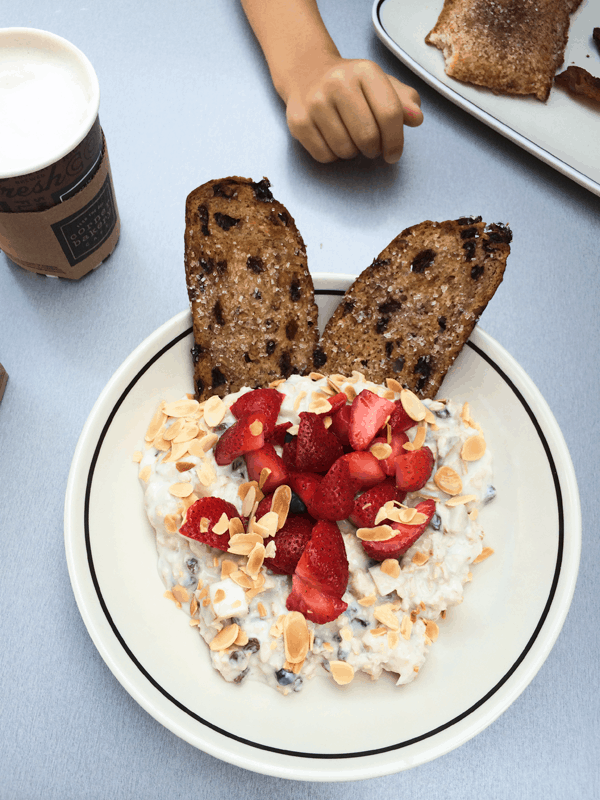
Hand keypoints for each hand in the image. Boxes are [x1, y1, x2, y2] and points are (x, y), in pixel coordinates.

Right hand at [284, 57, 422, 163]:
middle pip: (368, 137)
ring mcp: (315, 102)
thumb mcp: (381, 85)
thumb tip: (416, 118)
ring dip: (352, 152)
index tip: (393, 154)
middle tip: (371, 146)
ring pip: (345, 150)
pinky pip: (324, 156)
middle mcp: (338, 82)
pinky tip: (332, 140)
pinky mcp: (298, 121)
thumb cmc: (352, 86)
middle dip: (373, 149)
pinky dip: (333, 156)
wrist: (307, 73)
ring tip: (349, 138)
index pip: (390, 114)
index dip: (396, 141)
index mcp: (365, 71)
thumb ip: (404, 101)